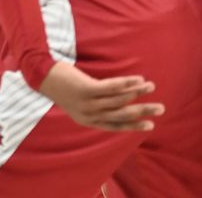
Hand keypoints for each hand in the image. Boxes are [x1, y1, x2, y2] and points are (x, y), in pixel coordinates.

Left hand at [38, 62, 163, 131]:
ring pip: (119, 100)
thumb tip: (118, 101)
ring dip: (138, 93)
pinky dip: (127, 84)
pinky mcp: (86, 90)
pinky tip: (137, 79)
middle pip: (121, 115)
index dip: (133, 125)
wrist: (41, 75)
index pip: (115, 125)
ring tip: (150, 86)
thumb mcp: (78, 100)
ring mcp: (88, 103)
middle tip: (160, 108)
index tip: (150, 125)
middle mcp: (89, 115)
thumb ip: (96, 104)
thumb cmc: (62, 85)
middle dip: (143, 112)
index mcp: (87, 120)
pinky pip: (112, 87)